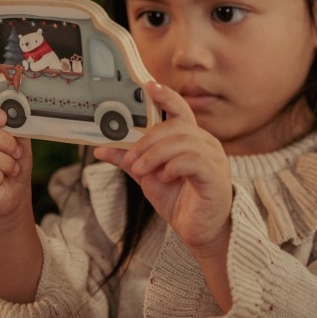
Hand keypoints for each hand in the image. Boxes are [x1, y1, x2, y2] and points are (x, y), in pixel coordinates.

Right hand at [0, 94, 32, 220]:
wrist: (12, 193)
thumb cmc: (14, 161)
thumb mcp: (20, 140)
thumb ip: (17, 126)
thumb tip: (16, 117)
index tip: (3, 119)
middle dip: (4, 141)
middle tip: (17, 152)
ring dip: (4, 162)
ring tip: (12, 168)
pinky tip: (0, 179)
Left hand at [94, 82, 232, 255]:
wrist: (198, 231)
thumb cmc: (179, 199)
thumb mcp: (147, 176)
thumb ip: (128, 159)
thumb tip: (100, 149)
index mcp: (191, 139)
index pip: (180, 109)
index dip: (166, 96)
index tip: (148, 86)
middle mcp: (206, 144)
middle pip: (175, 126)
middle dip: (147, 141)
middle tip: (130, 159)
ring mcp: (214, 159)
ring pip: (182, 142)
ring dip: (154, 155)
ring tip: (140, 171)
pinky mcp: (216, 177)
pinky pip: (193, 160)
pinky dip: (172, 166)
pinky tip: (164, 177)